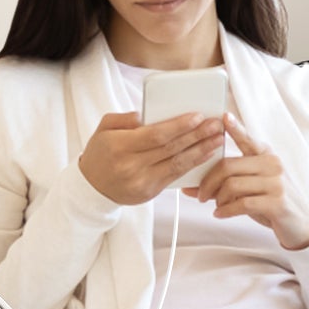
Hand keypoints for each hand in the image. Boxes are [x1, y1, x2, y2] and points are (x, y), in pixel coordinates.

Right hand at [78, 111, 229, 206]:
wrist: (90, 188)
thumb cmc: (100, 155)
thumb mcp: (103, 130)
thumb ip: (124, 118)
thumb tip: (146, 115)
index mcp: (119, 147)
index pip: (156, 135)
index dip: (180, 126)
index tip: (198, 116)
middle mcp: (130, 166)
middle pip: (171, 148)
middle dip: (197, 135)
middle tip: (216, 124)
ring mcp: (141, 182)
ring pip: (177, 163)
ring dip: (201, 150)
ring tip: (218, 138)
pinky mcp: (149, 192)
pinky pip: (175, 176)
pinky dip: (192, 164)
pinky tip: (205, 154)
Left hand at [187, 112, 308, 249]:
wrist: (298, 221)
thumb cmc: (267, 200)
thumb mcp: (247, 188)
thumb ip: (221, 184)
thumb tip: (188, 188)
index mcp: (265, 155)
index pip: (247, 139)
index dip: (236, 129)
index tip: (224, 117)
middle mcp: (272, 164)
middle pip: (228, 166)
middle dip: (208, 183)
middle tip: (201, 196)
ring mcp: (276, 182)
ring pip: (232, 185)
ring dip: (217, 199)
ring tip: (217, 206)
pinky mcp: (277, 201)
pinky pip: (242, 203)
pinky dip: (225, 210)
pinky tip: (219, 214)